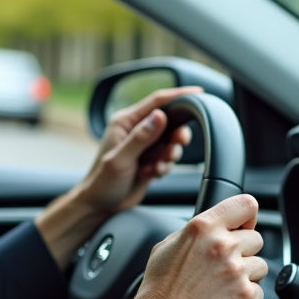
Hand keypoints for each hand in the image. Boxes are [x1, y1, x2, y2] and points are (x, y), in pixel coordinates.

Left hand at [78, 86, 201, 214]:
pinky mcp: (150, 159)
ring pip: (171, 141)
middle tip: (176, 146)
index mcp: (125, 122)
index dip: (179, 95)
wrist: (100, 205)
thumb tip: (160, 115)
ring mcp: (144, 145)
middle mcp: (135, 130)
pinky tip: (150, 174)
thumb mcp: (120, 160)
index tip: (199, 93)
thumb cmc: (102, 182)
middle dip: (176, 135)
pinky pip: (168, 157)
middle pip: (169, 121)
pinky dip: (164, 166)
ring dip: (169, 155)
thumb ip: (140, 138)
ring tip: (156, 167)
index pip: (156, 101)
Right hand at [109, 194, 267, 298]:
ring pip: (260, 266)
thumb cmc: (158, 290)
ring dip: (245, 276)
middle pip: (256, 238)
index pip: (245, 205)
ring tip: (220, 286)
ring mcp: (236, 272)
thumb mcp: (166, 247)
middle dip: (243, 251)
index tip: (242, 227)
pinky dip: (245, 298)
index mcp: (202, 228)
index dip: (246, 217)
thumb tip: (215, 228)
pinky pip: (259, 292)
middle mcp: (221, 246)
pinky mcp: (246, 296)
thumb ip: (195, 233)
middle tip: (221, 267)